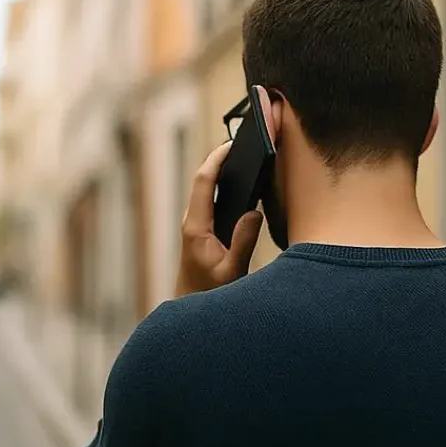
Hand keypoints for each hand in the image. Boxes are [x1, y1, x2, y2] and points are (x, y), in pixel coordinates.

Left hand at [175, 141, 263, 296]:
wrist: (190, 305)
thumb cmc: (209, 292)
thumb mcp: (231, 272)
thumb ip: (243, 243)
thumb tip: (255, 212)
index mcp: (196, 226)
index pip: (203, 181)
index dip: (216, 158)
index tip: (233, 142)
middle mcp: (192, 221)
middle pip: (204, 179)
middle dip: (222, 158)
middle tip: (244, 140)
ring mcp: (196, 224)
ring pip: (207, 188)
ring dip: (223, 170)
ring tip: (245, 153)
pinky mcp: (202, 229)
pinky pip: (212, 199)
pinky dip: (223, 185)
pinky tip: (241, 180)